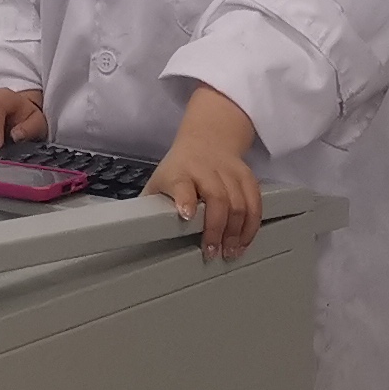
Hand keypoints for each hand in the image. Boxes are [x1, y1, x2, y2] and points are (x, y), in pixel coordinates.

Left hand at [147, 85, 263, 258]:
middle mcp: (205, 169)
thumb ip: (152, 204)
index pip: (182, 184)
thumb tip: (134, 230)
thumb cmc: (180, 168)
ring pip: (239, 201)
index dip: (185, 199)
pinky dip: (252, 224)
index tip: (186, 215)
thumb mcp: (160, 181)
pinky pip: (254, 201)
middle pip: (217, 197)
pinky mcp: (246, 175)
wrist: (207, 138)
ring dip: (236, 231)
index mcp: (179, 172)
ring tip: (230, 252)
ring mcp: (228, 171)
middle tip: (212, 251)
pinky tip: (244, 240)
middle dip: (216, 227)